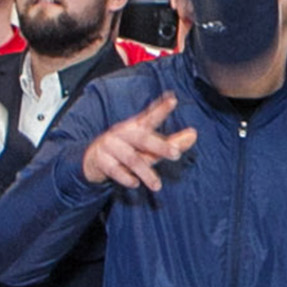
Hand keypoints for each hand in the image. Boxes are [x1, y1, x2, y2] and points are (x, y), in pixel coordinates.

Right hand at [80, 94, 197, 190]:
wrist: (92, 159)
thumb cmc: (127, 150)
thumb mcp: (147, 146)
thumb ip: (171, 142)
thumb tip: (194, 135)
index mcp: (135, 127)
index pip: (150, 117)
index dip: (161, 109)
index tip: (173, 100)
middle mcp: (123, 133)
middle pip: (143, 138)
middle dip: (160, 145)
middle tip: (177, 154)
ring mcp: (110, 146)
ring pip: (131, 158)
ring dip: (146, 173)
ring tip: (157, 186)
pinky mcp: (100, 160)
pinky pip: (113, 169)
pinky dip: (124, 177)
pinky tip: (135, 184)